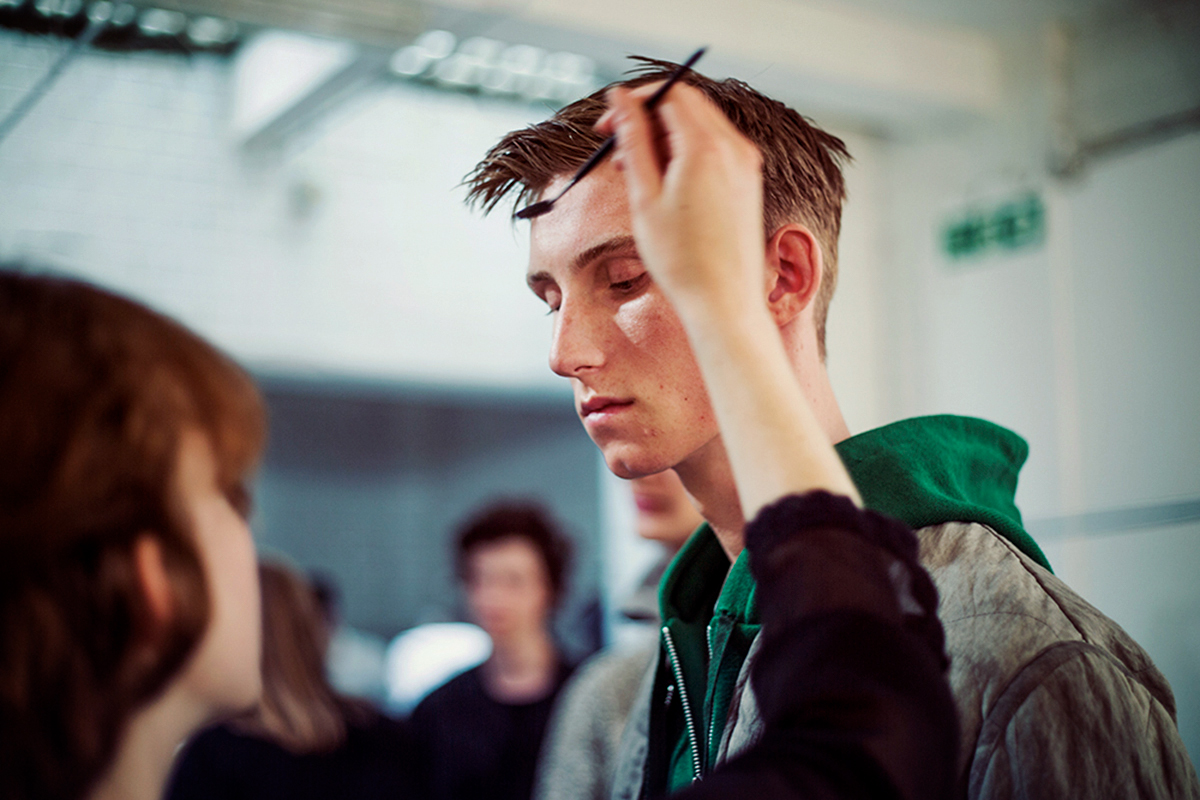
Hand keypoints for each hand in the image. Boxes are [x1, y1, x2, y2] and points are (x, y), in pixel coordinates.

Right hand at [597, 83, 766, 325]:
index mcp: (707, 147)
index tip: (608, 127)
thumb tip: (620, 99)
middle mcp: (734, 148)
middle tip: (618, 151)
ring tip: (637, 175)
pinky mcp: (748, 182)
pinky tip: (666, 187)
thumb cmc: (682, 259)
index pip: (670, 94)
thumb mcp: (645, 196)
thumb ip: (633, 140)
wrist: (723, 302)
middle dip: (649, 119)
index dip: (635, 102)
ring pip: (700, 127)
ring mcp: (746, 165)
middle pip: (687, 105)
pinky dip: (687, 155)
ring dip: (665, 138)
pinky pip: (715, 150)